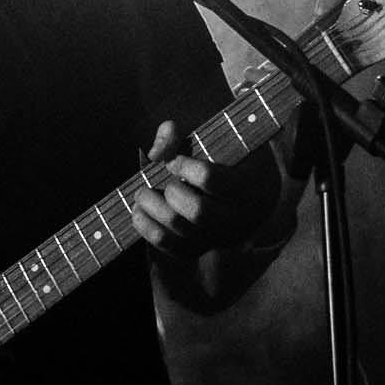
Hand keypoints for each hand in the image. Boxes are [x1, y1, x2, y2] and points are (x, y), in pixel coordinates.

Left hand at [129, 120, 280, 259]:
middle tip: (161, 180)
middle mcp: (234, 218)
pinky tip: (139, 211)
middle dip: (171, 191)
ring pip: (179, 229)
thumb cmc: (219, 160)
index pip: (210, 179)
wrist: (245, 194)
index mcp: (243, 186)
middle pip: (197, 211)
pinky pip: (169, 246)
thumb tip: (156, 154)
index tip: (174, 161)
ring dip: (152, 208)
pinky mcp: (197, 249)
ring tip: (142, 193)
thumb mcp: (208, 139)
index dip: (185, 166)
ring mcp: (216, 238)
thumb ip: (176, 135)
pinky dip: (146, 228)